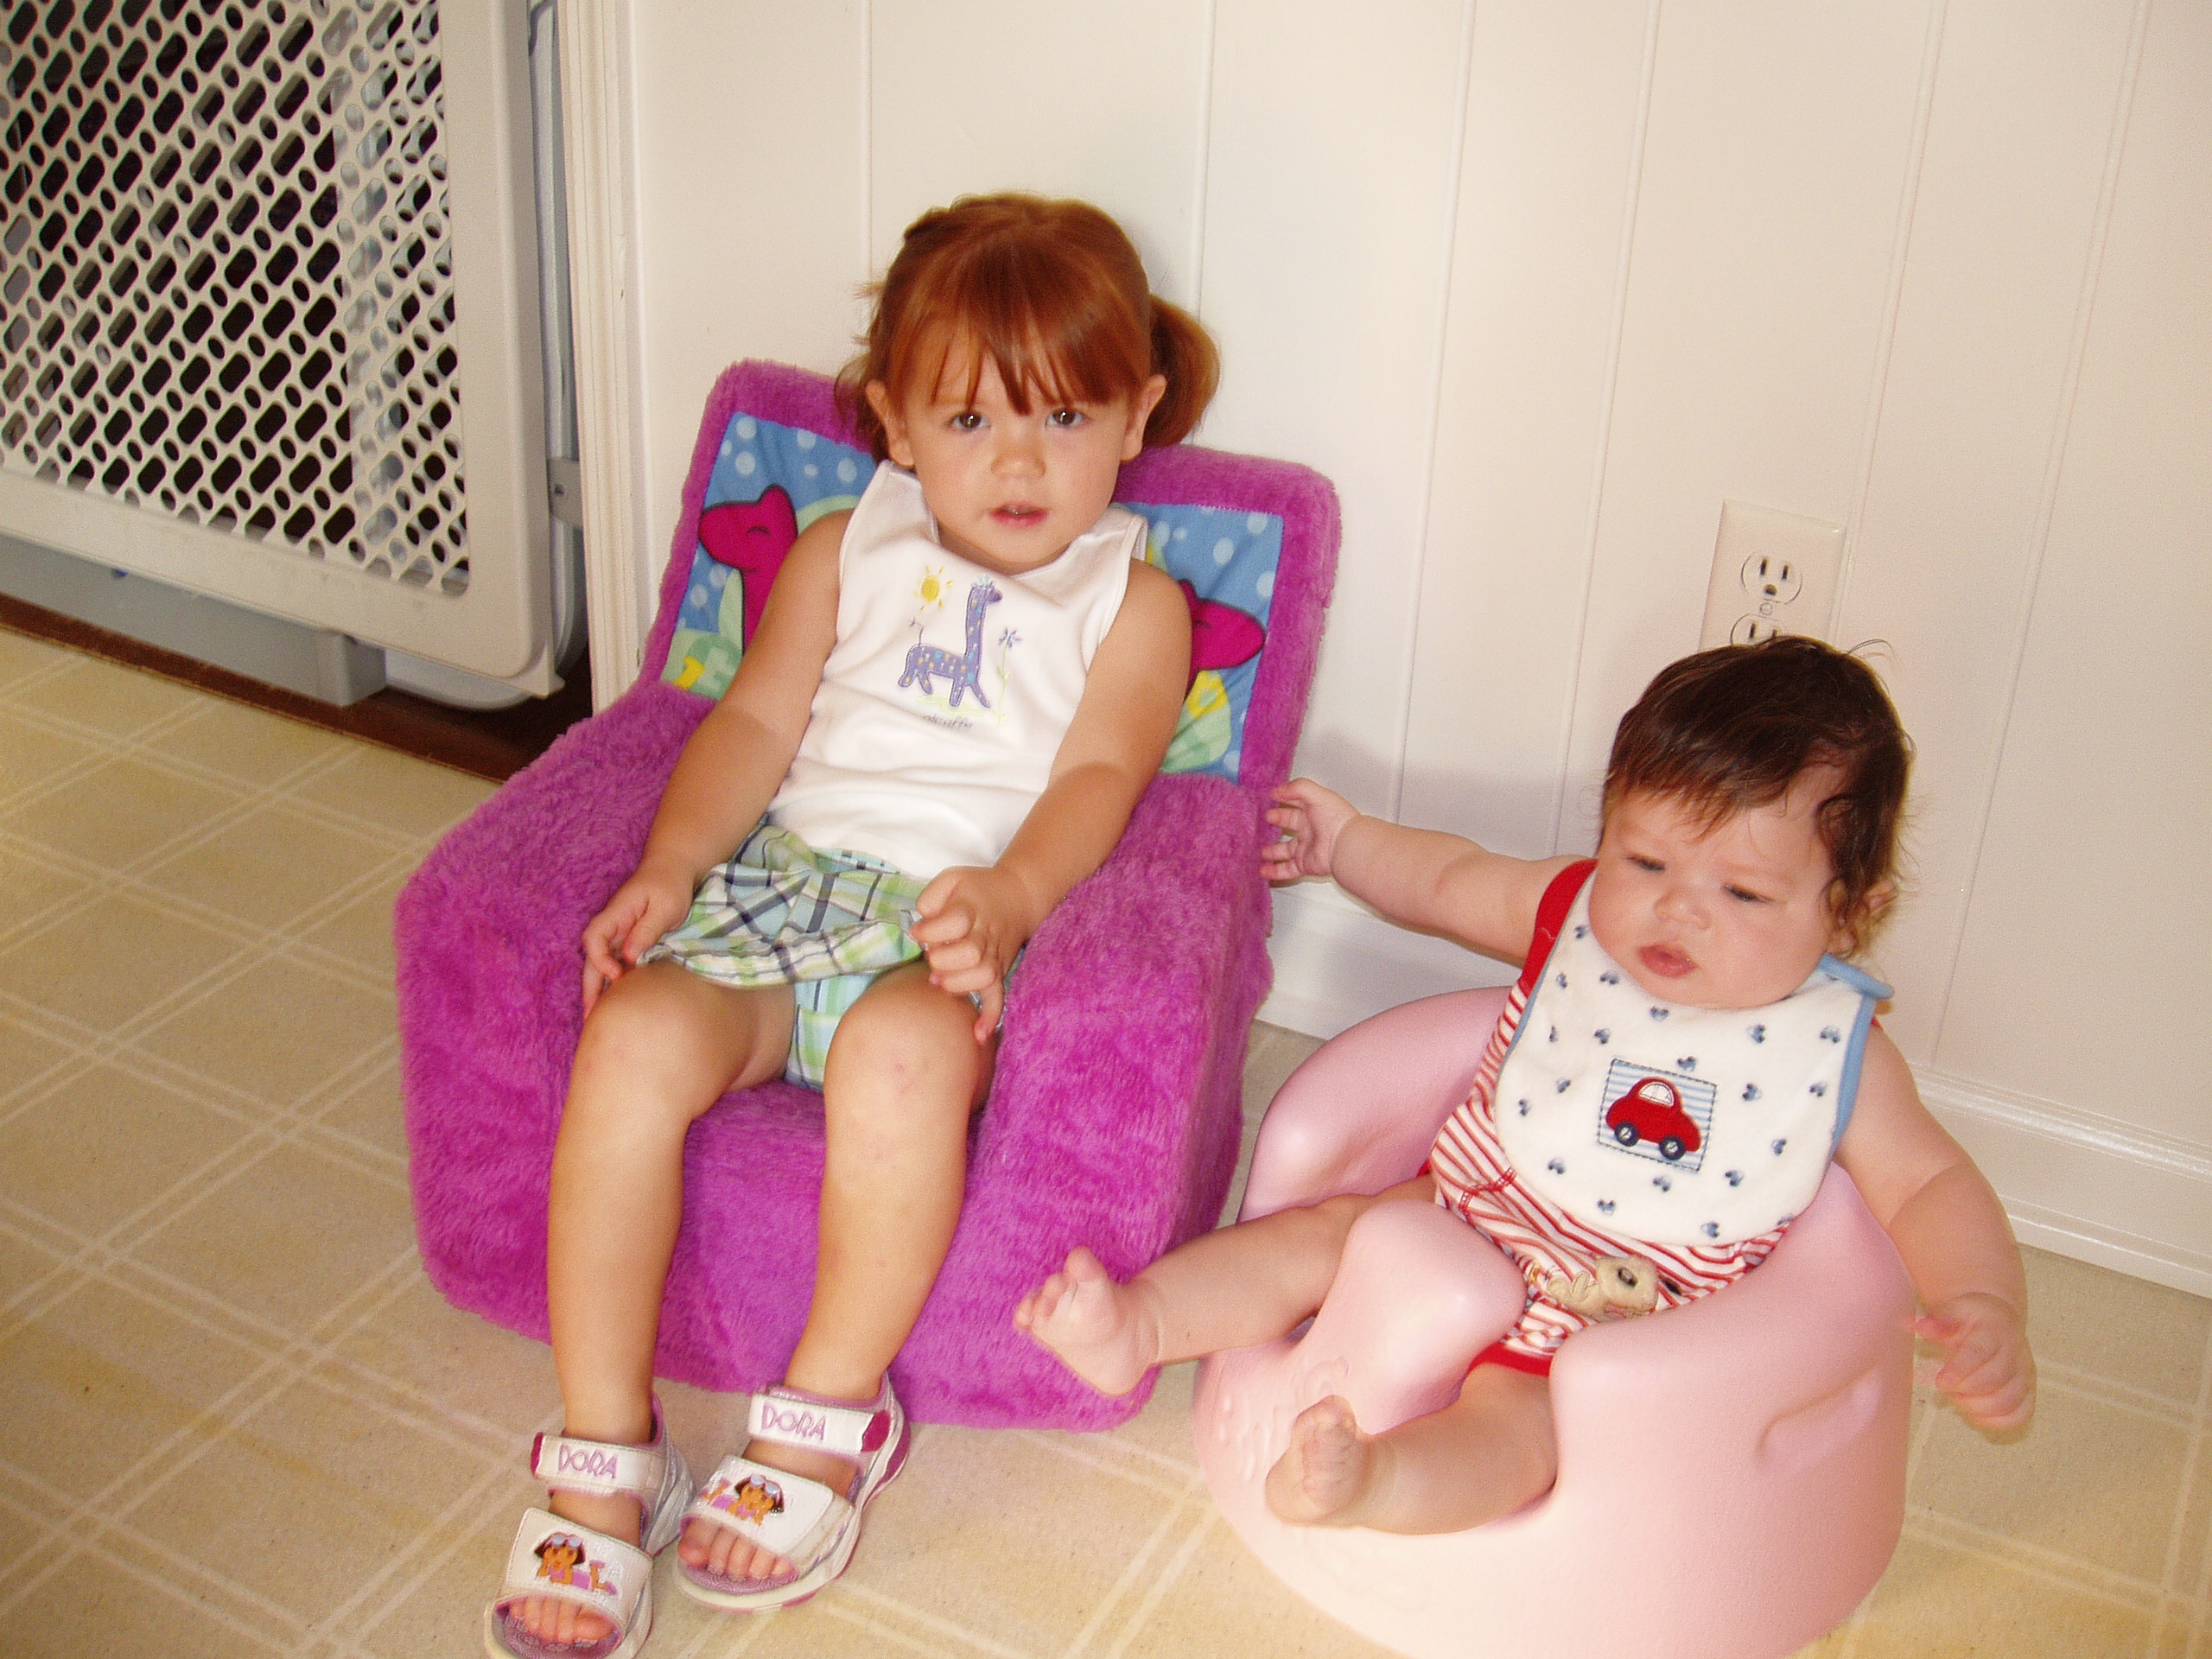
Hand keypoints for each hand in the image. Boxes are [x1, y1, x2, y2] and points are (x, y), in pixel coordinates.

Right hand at [579, 856, 696, 1015]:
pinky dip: (611, 981)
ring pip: (600, 963)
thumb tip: (629, 957)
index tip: (618, 975)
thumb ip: (647, 930)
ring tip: (596, 1016)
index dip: (601, 960)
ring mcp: (618, 933)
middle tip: (591, 1016)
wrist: (671, 869)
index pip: (595, 940)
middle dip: (590, 986)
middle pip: (592, 957)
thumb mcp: (665, 907)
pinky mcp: (627, 939)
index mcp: (616, 914)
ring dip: (597, 988)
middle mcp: (611, 926)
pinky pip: (614, 962)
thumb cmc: (669, 885)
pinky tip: (614, 1000)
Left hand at [910, 865, 1037, 1042]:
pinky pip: (998, 996)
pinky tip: (979, 1034)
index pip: (954, 921)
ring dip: (958, 984)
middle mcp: (985, 934)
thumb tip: (923, 920)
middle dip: (943, 959)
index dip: (930, 930)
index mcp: (971, 908)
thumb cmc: (978, 889)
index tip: (918, 932)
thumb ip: (931, 895)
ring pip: (982, 977)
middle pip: (969, 953)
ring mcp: (994, 955)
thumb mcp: (952, 878)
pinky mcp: (999, 971)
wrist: (1019, 896)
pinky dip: (990, 1016)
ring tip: (940, 982)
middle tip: (932, 956)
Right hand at [1260, 778, 1360, 882]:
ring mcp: (1306, 848)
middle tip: (1263, 818)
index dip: (1283, 798)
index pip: (1295, 801)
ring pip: (1284, 850)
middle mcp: (1310, 829)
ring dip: (1271, 850)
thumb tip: (1277, 790)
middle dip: (1275, 820)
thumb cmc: (1336, 819)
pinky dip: (1274, 872)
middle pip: (1288, 823)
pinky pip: (1286, 869)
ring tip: (1257, 848)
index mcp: (1313, 811)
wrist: (1346, 846)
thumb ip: (1296, 788)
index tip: (1269, 797)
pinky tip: (1263, 870)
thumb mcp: (1316, 794)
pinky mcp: (1304, 864)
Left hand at [1914, 1291, 2034, 1432]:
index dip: (1959, 1370)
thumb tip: (1920, 1326)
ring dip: (1978, 1406)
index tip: (1940, 1382)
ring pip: (2008, 1401)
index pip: (1979, 1352)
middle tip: (1947, 1386)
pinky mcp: (2029, 1393)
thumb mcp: (1953, 1312)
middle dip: (1965, 1389)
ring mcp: (2025, 1375)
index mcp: (1994, 1331)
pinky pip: (2020, 1415)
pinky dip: (1996, 1421)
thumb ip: (1938, 1323)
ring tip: (1959, 1397)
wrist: (1998, 1321)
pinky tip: (1976, 1412)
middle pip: (1994, 1380)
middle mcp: (2016, 1354)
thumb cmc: (1972, 1319)